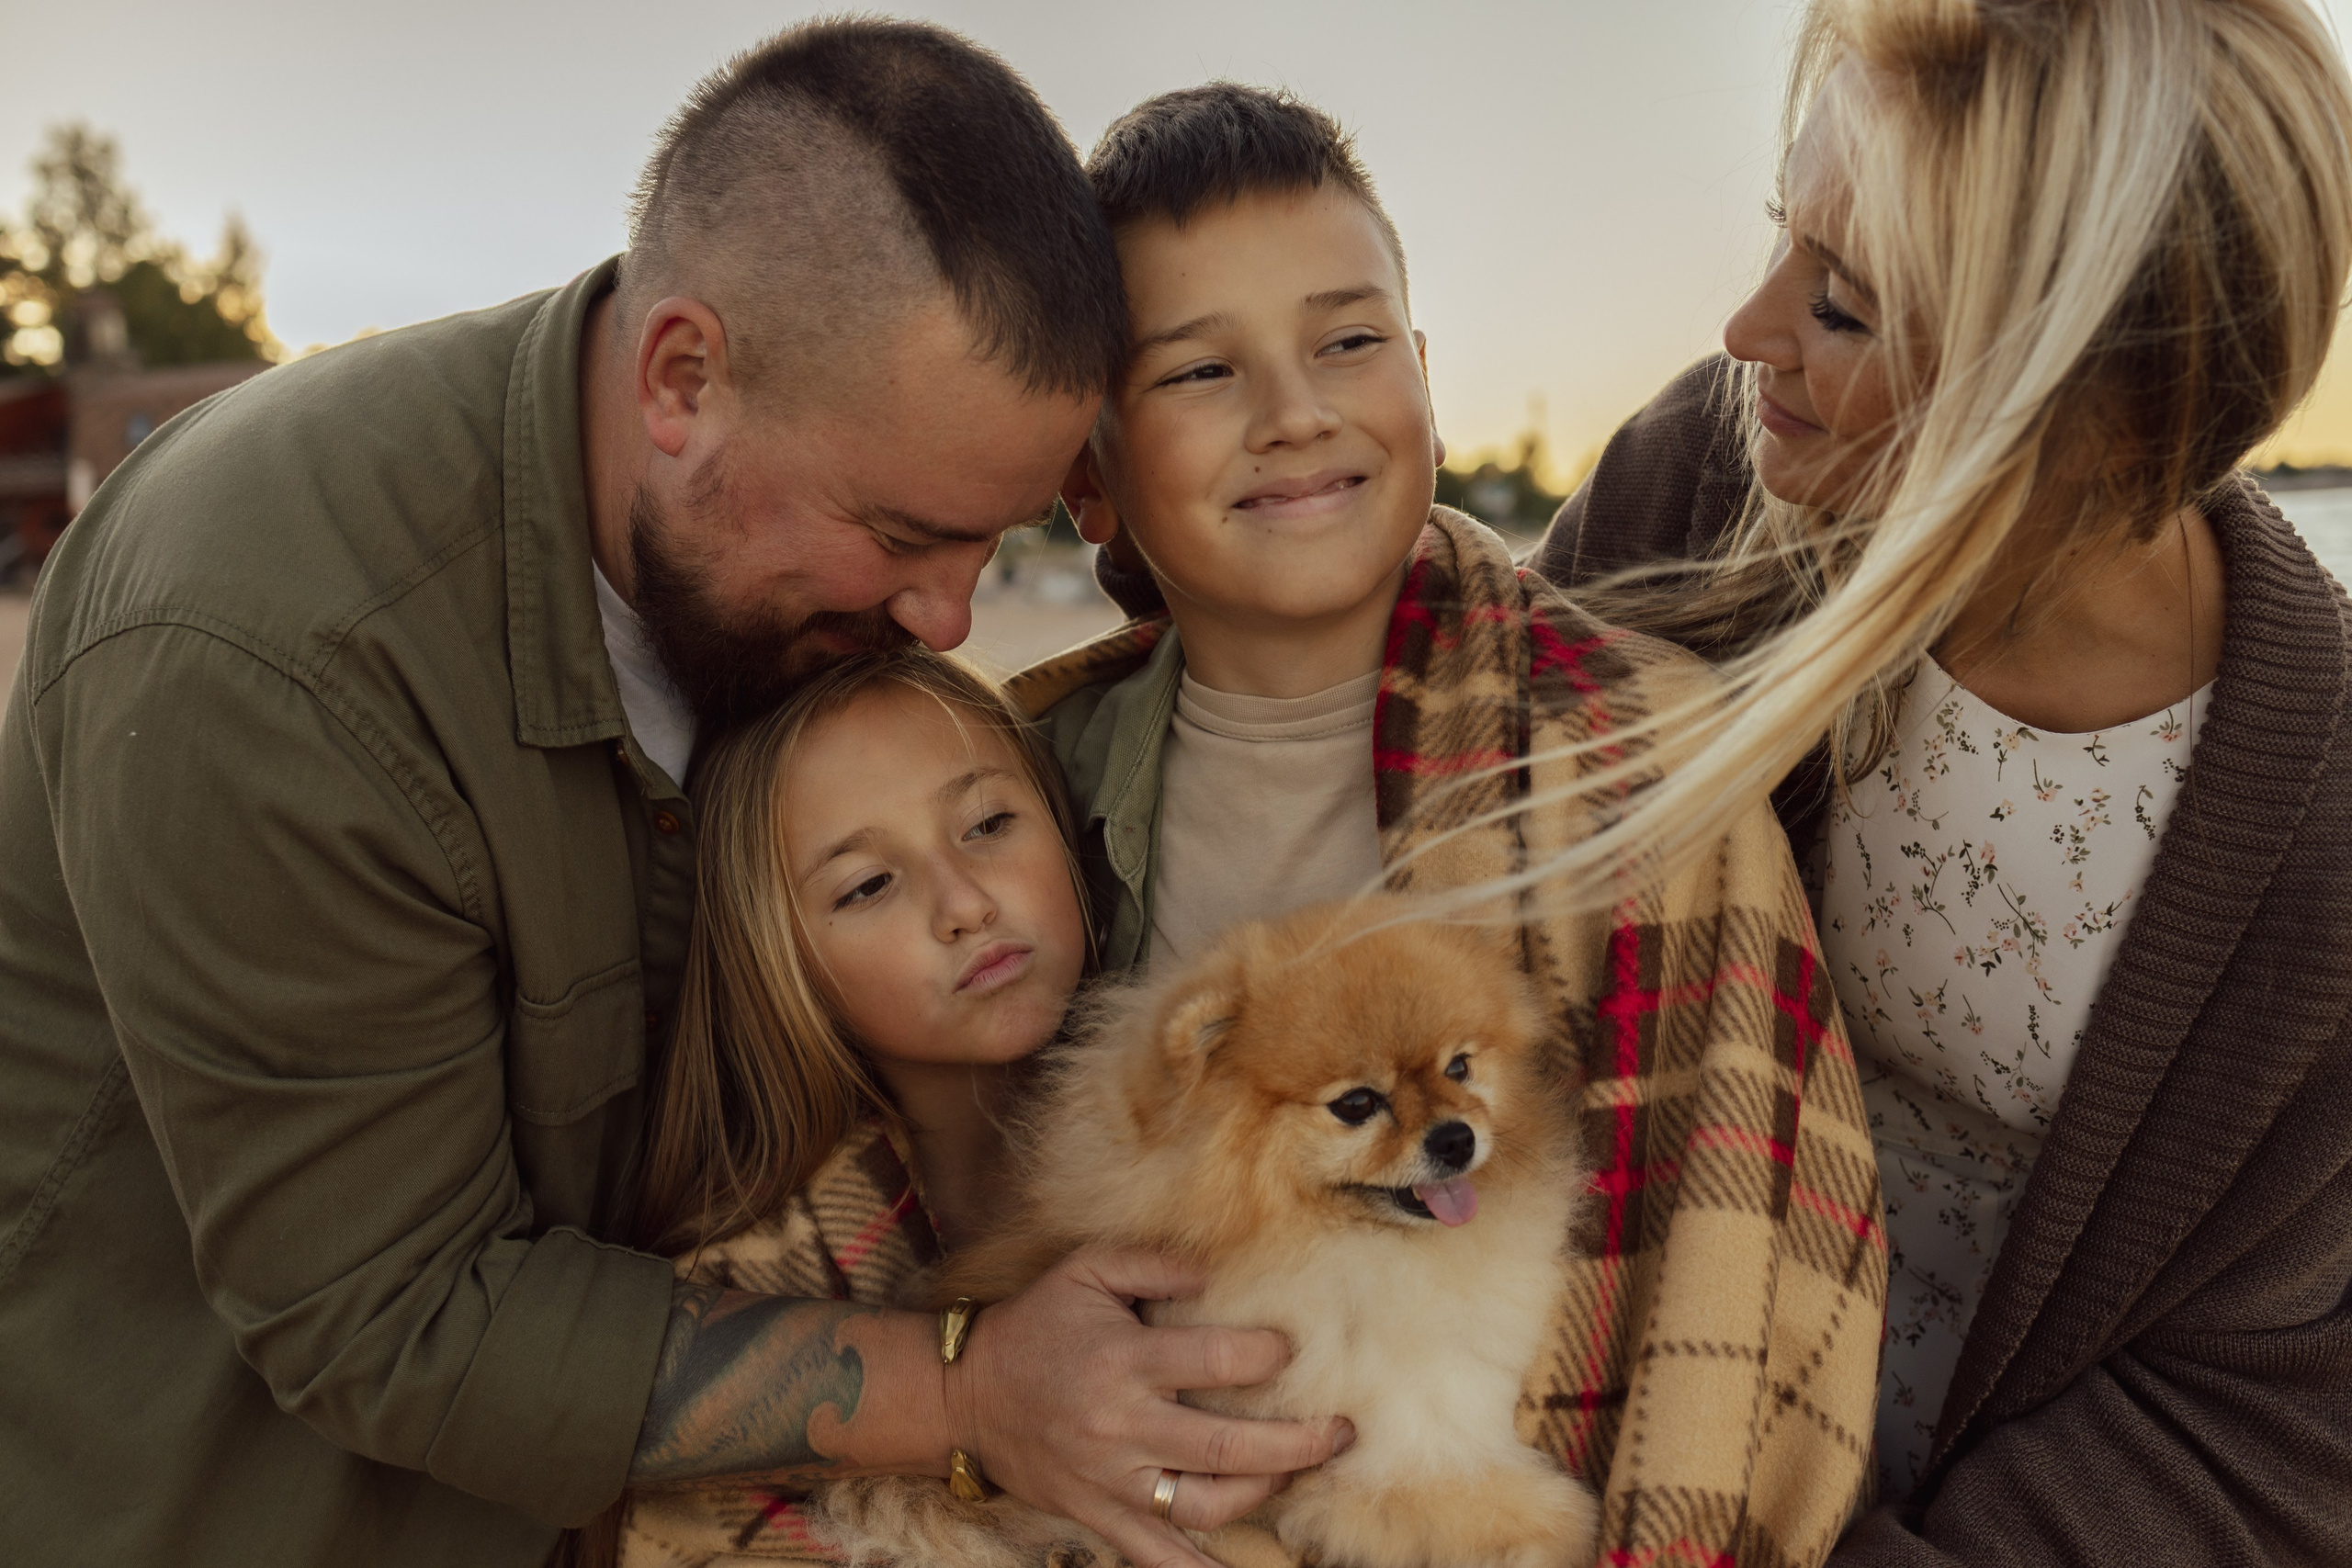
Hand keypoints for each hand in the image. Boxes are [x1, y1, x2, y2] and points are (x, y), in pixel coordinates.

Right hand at [944, 1247, 1352, 1567]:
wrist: (964, 1393)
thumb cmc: (1035, 1324)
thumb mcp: (1085, 1270)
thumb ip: (1154, 1263)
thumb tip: (1216, 1274)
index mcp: (1124, 1361)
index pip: (1216, 1361)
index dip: (1267, 1355)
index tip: (1294, 1350)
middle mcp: (1124, 1426)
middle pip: (1228, 1445)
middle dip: (1298, 1442)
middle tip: (1342, 1431)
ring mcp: (1113, 1480)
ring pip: (1205, 1504)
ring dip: (1263, 1492)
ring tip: (1298, 1471)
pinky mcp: (1099, 1515)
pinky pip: (1155, 1556)